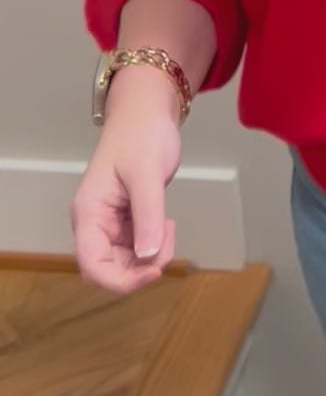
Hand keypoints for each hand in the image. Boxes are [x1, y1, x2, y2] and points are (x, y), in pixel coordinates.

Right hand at [71, 76, 181, 292]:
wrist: (146, 114)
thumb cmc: (142, 137)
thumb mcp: (147, 175)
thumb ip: (147, 216)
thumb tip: (148, 257)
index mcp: (89, 214)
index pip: (92, 266)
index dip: (121, 281)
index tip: (154, 271)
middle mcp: (94, 224)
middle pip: (110, 270)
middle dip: (141, 267)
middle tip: (167, 236)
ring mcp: (109, 224)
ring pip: (126, 262)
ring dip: (151, 255)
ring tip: (167, 224)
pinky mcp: (125, 221)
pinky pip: (136, 248)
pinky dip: (154, 244)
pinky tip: (164, 222)